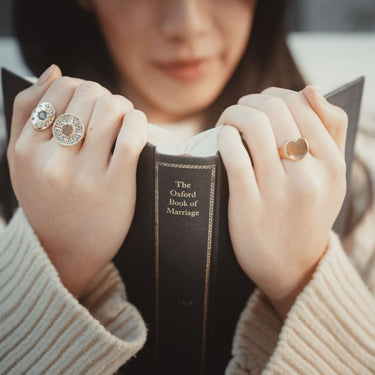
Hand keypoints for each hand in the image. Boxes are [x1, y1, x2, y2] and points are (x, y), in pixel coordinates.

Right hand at [7, 65, 147, 297]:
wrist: (64, 251)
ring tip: (123, 118)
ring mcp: (83, 175)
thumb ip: (27, 113)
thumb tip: (53, 70)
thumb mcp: (21, 161)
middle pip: (87, 95)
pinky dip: (138, 120)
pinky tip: (136, 125)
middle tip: (110, 110)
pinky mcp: (114, 186)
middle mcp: (51, 161)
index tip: (87, 101)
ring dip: (122, 105)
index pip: (57, 89)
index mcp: (25, 150)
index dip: (78, 86)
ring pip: (109, 110)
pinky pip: (130, 136)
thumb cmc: (47, 201)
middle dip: (103, 95)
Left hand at [216, 86, 347, 318]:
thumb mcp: (332, 177)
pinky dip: (224, 136)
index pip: (303, 102)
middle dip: (249, 101)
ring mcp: (278, 191)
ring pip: (253, 125)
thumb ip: (330, 132)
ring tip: (226, 123)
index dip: (274, 94)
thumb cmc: (307, 215)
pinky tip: (222, 138)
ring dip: (232, 114)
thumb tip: (311, 89)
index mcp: (333, 164)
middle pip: (275, 108)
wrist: (292, 267)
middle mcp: (309, 176)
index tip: (260, 105)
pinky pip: (233, 155)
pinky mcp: (248, 205)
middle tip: (238, 112)